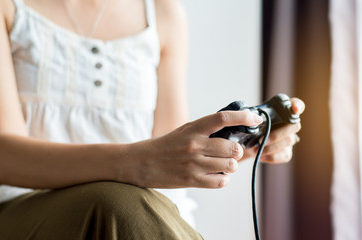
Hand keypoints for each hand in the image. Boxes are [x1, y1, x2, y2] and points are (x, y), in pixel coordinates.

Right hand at [123, 110, 262, 188]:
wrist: (141, 163)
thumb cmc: (166, 145)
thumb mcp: (185, 130)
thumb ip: (206, 129)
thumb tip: (234, 130)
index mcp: (193, 129)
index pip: (223, 118)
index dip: (243, 117)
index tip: (255, 119)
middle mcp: (195, 145)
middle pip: (232, 147)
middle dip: (237, 150)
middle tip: (232, 151)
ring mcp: (194, 164)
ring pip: (230, 166)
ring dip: (231, 166)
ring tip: (223, 164)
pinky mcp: (192, 180)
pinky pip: (221, 181)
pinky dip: (223, 179)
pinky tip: (217, 175)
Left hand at [242, 97, 304, 162]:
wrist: (246, 143)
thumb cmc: (250, 127)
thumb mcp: (249, 119)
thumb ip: (252, 116)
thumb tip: (251, 118)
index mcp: (281, 110)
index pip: (296, 104)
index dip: (298, 105)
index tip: (295, 109)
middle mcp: (289, 123)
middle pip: (295, 125)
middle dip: (277, 134)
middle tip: (261, 140)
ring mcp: (290, 137)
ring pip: (289, 140)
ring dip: (271, 147)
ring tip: (256, 149)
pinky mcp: (287, 151)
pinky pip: (285, 155)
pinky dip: (271, 156)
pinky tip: (261, 155)